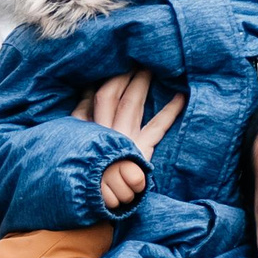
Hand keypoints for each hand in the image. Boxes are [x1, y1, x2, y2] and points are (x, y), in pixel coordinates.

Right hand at [76, 70, 187, 212]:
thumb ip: (79, 118)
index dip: (108, 79)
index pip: (98, 96)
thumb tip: (84, 94)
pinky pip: (157, 127)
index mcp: (92, 129)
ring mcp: (125, 140)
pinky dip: (169, 111)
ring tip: (151, 67)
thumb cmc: (88, 171)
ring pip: (132, 105)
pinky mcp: (140, 151)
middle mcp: (107, 131)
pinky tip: (181, 96)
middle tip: (137, 57)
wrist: (98, 200)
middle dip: (125, 76)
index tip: (116, 62)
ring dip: (141, 85)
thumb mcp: (76, 143)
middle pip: (114, 96)